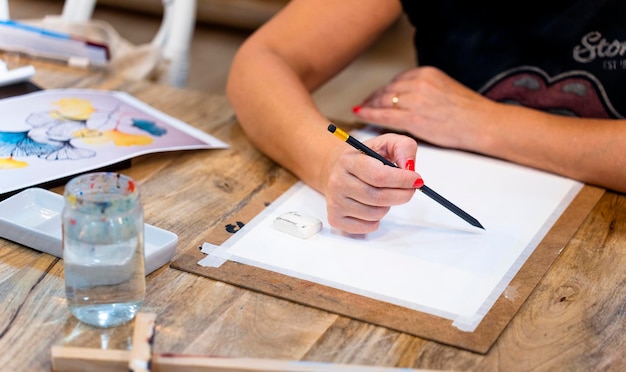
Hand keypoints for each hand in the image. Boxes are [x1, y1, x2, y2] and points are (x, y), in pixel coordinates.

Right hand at [323, 133, 423, 233]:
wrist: (337, 169)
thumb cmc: (365, 157)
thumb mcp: (385, 143)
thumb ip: (403, 148)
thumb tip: (409, 167)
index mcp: (348, 160)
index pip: (379, 176)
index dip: (402, 180)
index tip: (416, 179)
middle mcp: (338, 182)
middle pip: (379, 197)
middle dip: (402, 195)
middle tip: (410, 189)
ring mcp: (335, 202)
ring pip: (376, 213)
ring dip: (388, 206)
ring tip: (384, 194)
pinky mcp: (336, 218)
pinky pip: (368, 227)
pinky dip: (377, 220)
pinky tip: (373, 206)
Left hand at [352, 66, 496, 150]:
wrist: (483, 124)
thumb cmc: (470, 112)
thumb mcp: (446, 88)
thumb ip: (427, 89)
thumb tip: (412, 97)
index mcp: (427, 73)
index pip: (398, 80)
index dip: (385, 89)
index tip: (378, 94)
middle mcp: (419, 83)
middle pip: (388, 89)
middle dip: (375, 97)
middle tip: (365, 103)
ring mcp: (415, 100)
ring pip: (384, 101)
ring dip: (370, 105)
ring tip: (362, 110)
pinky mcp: (413, 118)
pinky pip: (384, 115)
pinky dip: (369, 114)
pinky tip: (361, 115)